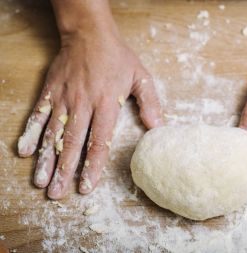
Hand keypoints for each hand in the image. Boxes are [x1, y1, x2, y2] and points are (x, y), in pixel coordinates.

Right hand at [18, 28, 162, 198]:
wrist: (90, 34)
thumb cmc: (117, 57)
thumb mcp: (141, 76)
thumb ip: (150, 102)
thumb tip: (157, 127)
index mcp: (106, 103)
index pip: (99, 141)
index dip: (93, 166)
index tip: (86, 186)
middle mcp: (83, 104)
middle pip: (72, 143)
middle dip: (65, 170)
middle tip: (57, 193)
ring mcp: (64, 98)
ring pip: (53, 134)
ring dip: (46, 159)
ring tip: (41, 181)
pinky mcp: (51, 91)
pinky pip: (39, 115)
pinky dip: (31, 133)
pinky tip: (24, 152)